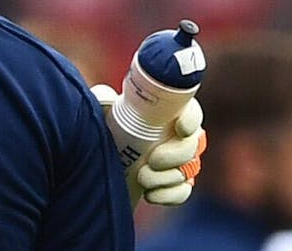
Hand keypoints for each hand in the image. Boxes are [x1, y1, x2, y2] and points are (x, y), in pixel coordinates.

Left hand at [92, 85, 205, 205]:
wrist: (98, 159)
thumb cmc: (104, 128)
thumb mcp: (100, 111)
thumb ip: (103, 99)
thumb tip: (107, 97)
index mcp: (166, 112)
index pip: (190, 111)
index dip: (191, 118)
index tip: (180, 127)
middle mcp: (177, 135)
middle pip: (193, 144)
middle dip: (177, 155)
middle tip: (153, 160)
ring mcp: (178, 161)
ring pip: (189, 169)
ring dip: (167, 177)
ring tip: (142, 178)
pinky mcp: (173, 185)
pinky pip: (183, 191)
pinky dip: (169, 194)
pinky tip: (150, 194)